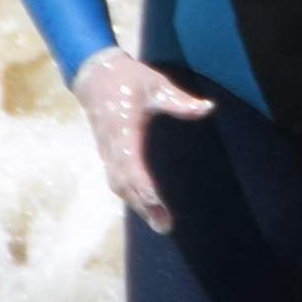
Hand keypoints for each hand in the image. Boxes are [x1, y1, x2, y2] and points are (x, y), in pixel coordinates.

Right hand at [74, 50, 214, 234]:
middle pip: (124, 182)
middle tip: (165, 225)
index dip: (143, 186)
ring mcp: (107, 150)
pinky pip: (117, 178)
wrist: (94, 75)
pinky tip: (145, 206)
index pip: (131, 165)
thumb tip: (208, 108)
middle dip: (143, 205)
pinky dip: (129, 194)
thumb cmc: (128, 79)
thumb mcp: (156, 84)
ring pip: (119, 184)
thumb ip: (180, 101)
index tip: (158, 202)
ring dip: (136, 204)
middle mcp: (111, 145)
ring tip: (160, 222)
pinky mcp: (108, 152)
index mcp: (122, 130)